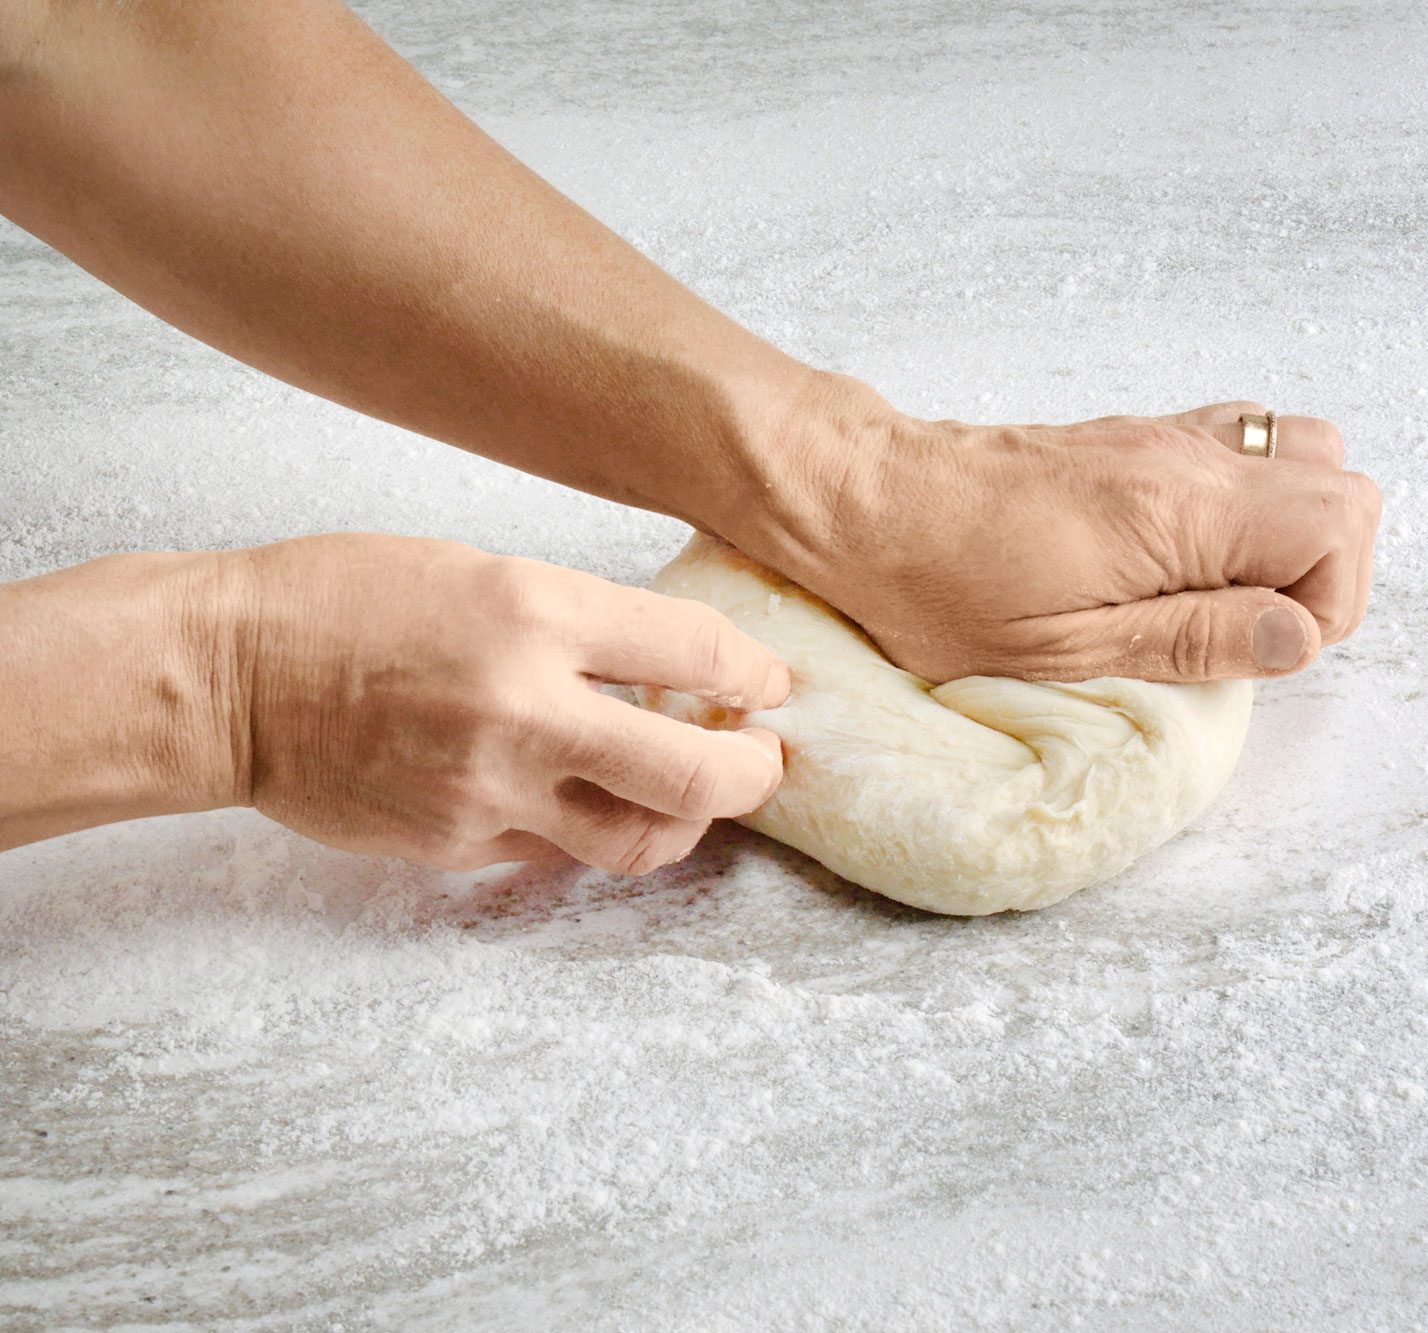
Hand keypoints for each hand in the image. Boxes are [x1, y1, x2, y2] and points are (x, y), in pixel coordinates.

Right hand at [219, 534, 788, 873]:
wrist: (225, 675)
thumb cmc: (344, 599)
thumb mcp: (480, 572)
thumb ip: (578, 624)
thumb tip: (670, 674)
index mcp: (535, 613)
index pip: (695, 652)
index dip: (753, 672)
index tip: (769, 684)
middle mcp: (524, 709)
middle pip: (697, 775)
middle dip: (755, 774)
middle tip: (765, 762)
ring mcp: (489, 791)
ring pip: (638, 841)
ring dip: (687, 824)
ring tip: (692, 796)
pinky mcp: (454, 846)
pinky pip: (557, 855)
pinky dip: (590, 832)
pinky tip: (588, 801)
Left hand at [723, 376, 1381, 683]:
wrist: (863, 499)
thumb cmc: (940, 582)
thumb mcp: (1066, 647)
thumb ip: (1194, 637)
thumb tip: (1298, 636)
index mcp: (1180, 509)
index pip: (1341, 522)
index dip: (1326, 602)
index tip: (1258, 647)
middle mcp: (1187, 457)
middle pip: (1341, 482)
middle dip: (1322, 569)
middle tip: (1241, 627)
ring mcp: (1165, 439)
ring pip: (1299, 456)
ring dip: (1286, 533)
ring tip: (1214, 594)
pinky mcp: (1138, 440)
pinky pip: (1239, 449)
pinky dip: (1243, 505)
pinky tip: (1181, 558)